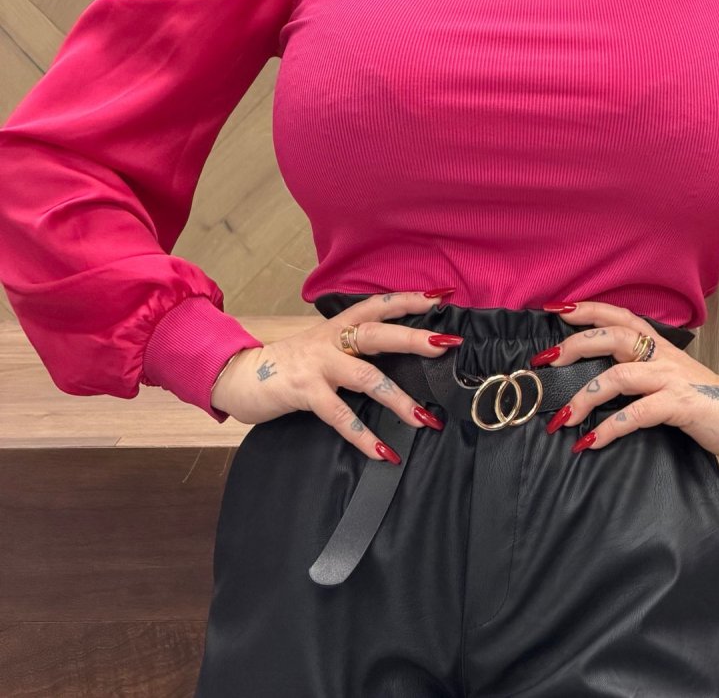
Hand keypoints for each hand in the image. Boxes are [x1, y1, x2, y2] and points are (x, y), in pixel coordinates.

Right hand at [210, 289, 462, 461]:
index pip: (379, 305)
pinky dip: (364, 436)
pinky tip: (383, 451)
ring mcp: (318, 364)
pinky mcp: (305, 391)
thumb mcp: (323, 346)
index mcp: (338, 326)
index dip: (410, 299)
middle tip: (449, 344)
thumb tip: (396, 351)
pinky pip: (340, 415)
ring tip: (427, 420)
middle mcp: (332, 340)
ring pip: (367, 377)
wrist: (239, 375)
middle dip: (415, 339)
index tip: (443, 296)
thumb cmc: (288, 364)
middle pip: (379, 333)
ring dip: (399, 399)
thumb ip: (353, 347)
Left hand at [529, 299, 718, 458]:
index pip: (619, 315)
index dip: (588, 309)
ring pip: (618, 376)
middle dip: (575, 345)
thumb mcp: (669, 373)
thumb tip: (596, 375)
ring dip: (584, 397)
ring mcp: (670, 378)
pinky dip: (609, 428)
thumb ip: (639, 367)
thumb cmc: (701, 398)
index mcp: (658, 345)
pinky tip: (590, 441)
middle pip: (613, 336)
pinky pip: (636, 413)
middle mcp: (661, 355)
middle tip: (545, 361)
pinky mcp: (679, 405)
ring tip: (561, 419)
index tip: (556, 309)